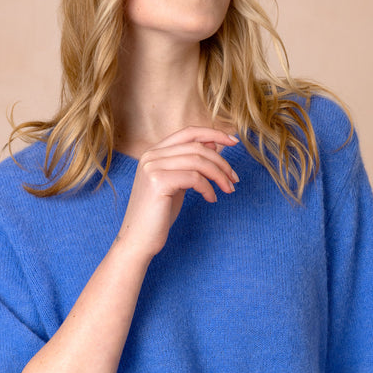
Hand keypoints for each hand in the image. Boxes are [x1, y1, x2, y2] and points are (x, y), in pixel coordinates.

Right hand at [115, 127, 238, 258]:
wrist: (138, 240)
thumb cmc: (158, 215)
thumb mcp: (178, 184)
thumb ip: (191, 164)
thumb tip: (214, 145)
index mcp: (154, 152)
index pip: (189, 132)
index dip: (213, 133)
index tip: (234, 141)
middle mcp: (151, 155)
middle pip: (197, 147)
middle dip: (222, 162)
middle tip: (234, 179)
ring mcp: (153, 167)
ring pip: (198, 161)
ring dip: (219, 175)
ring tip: (228, 189)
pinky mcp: (158, 182)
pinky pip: (194, 178)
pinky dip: (208, 188)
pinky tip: (211, 199)